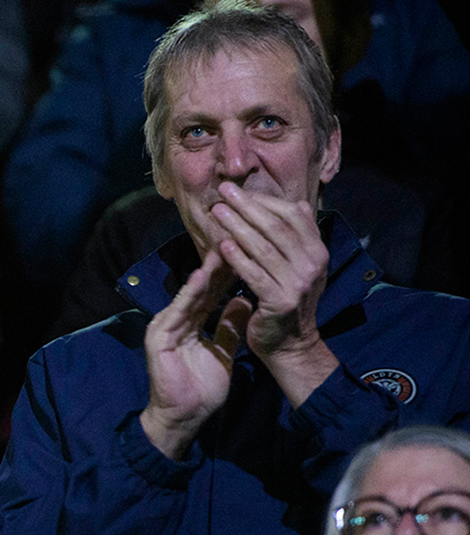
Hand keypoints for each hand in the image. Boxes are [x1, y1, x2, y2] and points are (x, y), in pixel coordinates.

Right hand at [139, 248, 247, 459]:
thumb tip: (243, 300)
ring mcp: (165, 327)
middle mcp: (175, 319)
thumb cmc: (202, 388)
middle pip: (200, 288)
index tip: (246, 251)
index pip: (210, 292)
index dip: (228, 272)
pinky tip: (200, 277)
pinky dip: (188, 294)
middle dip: (217, 265)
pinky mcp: (158, 337)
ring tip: (220, 249)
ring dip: (204, 272)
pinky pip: (177, 312)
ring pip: (188, 294)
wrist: (184, 416)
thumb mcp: (224, 351)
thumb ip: (229, 326)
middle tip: (234, 239)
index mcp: (190, 322)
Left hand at [211, 182, 338, 404]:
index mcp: (317, 251)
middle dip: (248, 207)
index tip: (240, 190)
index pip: (293, 216)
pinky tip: (223, 245)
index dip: (266, 201)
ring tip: (218, 212)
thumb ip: (295, 238)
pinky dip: (239, 259)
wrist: (290, 344)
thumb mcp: (298, 266)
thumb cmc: (286, 300)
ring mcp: (298, 283)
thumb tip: (295, 203)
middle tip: (224, 191)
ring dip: (238, 226)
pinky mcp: (281, 301)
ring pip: (265, 248)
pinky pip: (256, 274)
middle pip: (277, 227)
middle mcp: (312, 264)